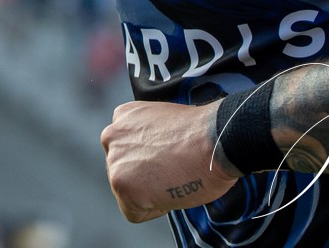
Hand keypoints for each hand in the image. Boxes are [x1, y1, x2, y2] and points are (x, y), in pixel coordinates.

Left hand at [101, 100, 240, 222]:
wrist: (216, 140)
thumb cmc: (202, 134)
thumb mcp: (164, 123)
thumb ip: (147, 137)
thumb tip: (150, 157)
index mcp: (123, 116)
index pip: (127, 152)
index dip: (151, 162)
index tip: (169, 160)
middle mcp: (112, 135)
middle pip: (124, 171)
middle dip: (146, 177)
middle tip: (173, 172)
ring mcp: (115, 160)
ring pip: (128, 193)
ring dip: (150, 193)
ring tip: (174, 178)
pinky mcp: (122, 184)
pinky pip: (135, 212)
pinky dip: (155, 209)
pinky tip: (171, 190)